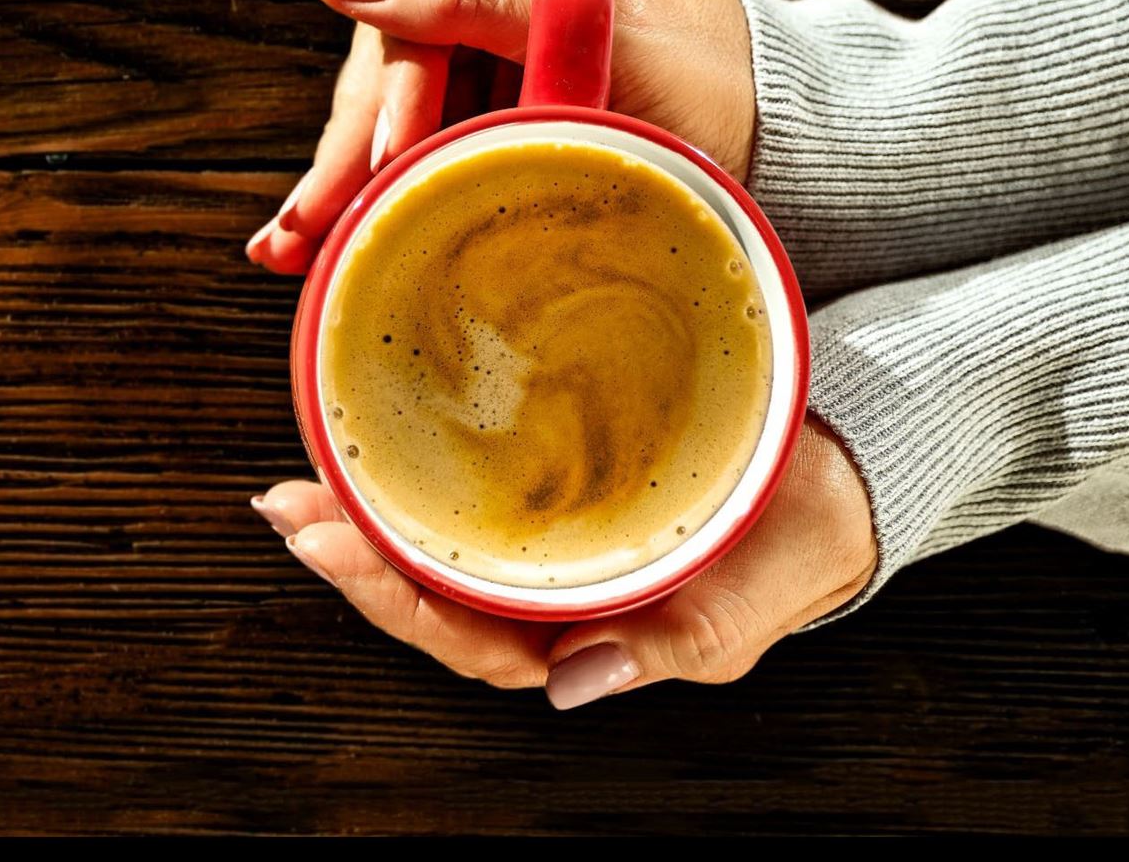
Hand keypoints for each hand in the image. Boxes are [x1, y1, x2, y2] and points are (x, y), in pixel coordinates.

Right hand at [246, 0, 757, 274]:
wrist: (794, 173)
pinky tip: (333, 227)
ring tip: (305, 244)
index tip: (382, 154)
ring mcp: (507, 24)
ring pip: (400, 91)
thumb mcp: (611, 42)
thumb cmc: (733, 100)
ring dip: (353, 172)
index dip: (392, 70)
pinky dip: (385, 182)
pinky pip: (426, 128)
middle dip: (360, 137)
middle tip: (317, 220)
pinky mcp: (503, 87)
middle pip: (401, 37)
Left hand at [250, 418, 873, 708]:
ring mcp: (539, 547)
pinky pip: (461, 487)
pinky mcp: (546, 487)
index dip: (398, 603)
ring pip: (432, 543)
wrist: (840, 473)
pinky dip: (405, 468)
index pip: (466, 638)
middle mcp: (544, 600)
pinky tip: (355, 440)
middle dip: (350, 558)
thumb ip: (676, 642)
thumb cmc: (793, 542)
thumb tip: (576, 687)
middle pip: (428, 592)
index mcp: (583, 640)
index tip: (340, 555)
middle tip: (288, 510)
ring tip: (293, 487)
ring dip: (358, 517)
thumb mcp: (749, 601)